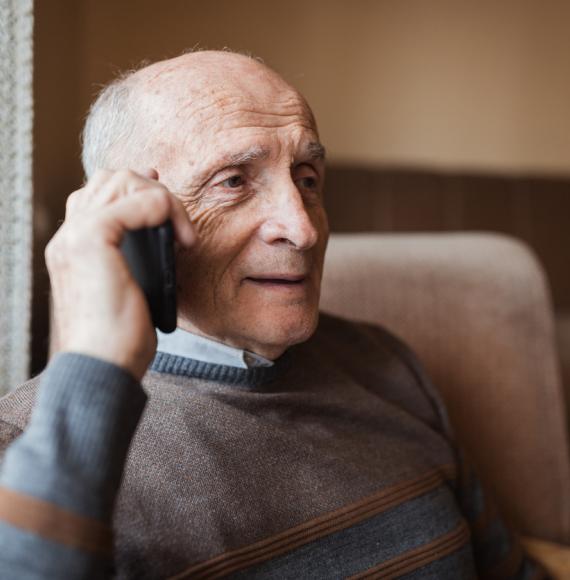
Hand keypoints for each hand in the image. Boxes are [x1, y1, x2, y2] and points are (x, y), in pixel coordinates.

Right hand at [46, 168, 194, 379]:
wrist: (102, 365)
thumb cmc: (118, 338)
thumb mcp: (128, 290)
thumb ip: (133, 260)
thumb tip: (162, 236)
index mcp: (73, 245)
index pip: (99, 193)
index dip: (138, 189)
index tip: (167, 205)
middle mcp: (68, 234)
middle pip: (112, 179)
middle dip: (153, 191)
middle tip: (180, 225)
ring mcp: (75, 234)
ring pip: (124, 181)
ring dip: (164, 200)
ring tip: (184, 237)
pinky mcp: (92, 239)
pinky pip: (138, 200)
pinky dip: (166, 210)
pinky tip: (182, 240)